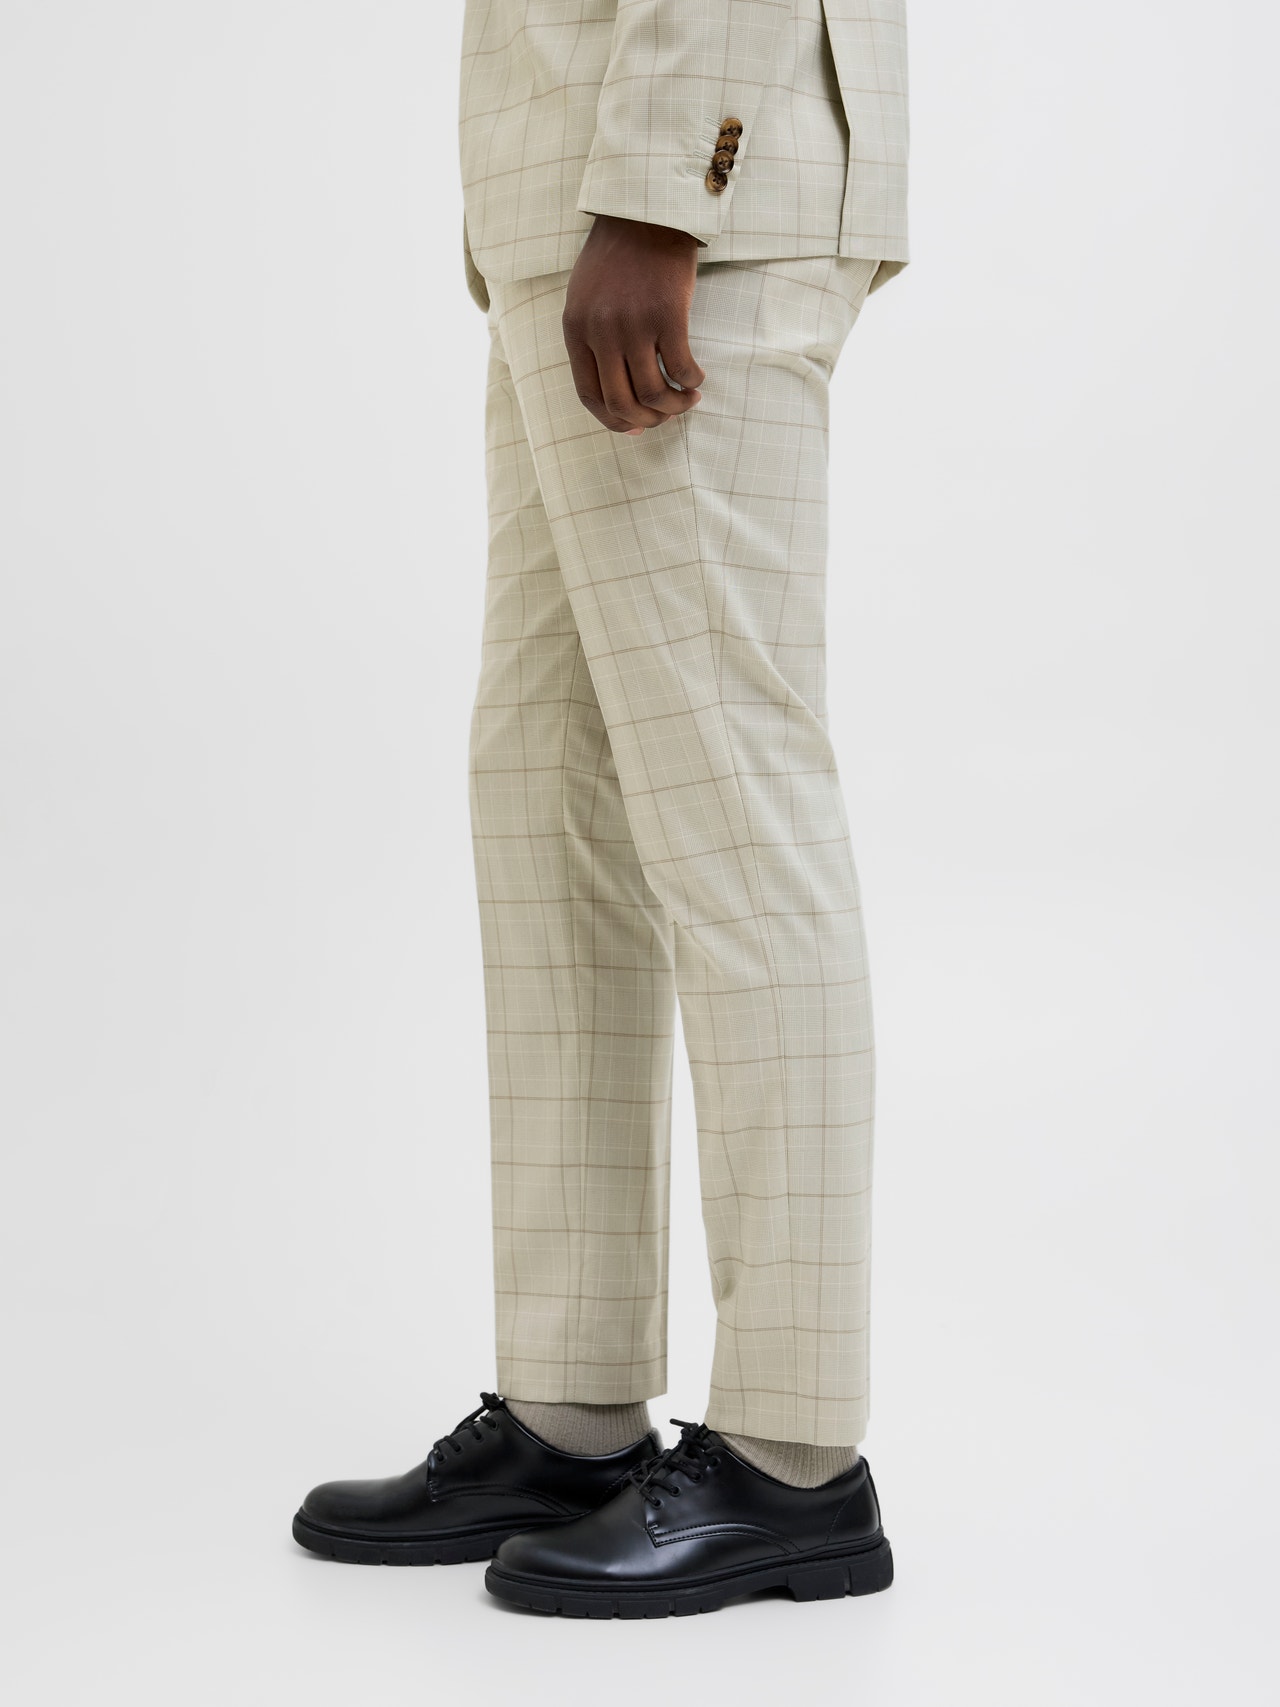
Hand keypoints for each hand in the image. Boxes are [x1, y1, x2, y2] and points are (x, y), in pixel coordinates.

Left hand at [562, 215, 705, 434]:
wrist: (646, 211)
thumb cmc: (618, 254)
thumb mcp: (586, 296)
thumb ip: (591, 337)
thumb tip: (614, 387)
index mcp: (576, 330)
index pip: (589, 395)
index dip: (613, 420)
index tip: (635, 426)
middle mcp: (600, 332)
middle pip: (622, 403)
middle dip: (648, 420)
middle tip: (666, 415)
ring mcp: (633, 325)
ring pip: (653, 394)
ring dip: (674, 407)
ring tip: (687, 400)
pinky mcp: (667, 315)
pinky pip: (682, 369)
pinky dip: (692, 382)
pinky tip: (697, 378)